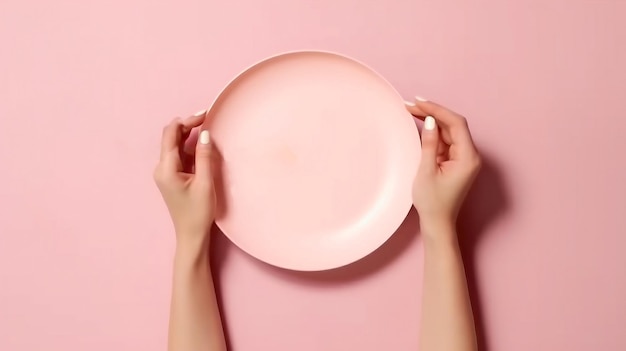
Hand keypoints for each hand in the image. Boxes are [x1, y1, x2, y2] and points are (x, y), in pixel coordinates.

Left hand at [153, 112, 215, 242]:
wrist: (191, 235)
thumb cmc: (198, 213)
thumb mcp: (205, 183)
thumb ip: (204, 156)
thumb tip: (205, 134)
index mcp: (166, 169)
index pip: (171, 135)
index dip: (186, 121)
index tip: (204, 115)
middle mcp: (161, 168)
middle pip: (171, 138)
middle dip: (187, 125)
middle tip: (207, 118)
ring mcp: (165, 173)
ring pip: (175, 145)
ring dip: (189, 135)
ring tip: (206, 128)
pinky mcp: (171, 177)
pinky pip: (179, 155)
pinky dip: (189, 146)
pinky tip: (201, 144)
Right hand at [405, 98, 481, 232]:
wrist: (438, 223)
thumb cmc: (432, 202)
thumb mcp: (426, 171)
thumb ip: (430, 144)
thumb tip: (430, 121)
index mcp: (468, 158)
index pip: (456, 123)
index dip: (437, 109)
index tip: (419, 102)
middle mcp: (470, 155)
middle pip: (453, 125)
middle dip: (433, 112)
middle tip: (411, 104)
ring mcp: (464, 158)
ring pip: (449, 131)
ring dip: (432, 121)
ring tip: (411, 110)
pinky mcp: (456, 161)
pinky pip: (446, 141)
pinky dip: (434, 133)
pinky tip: (420, 124)